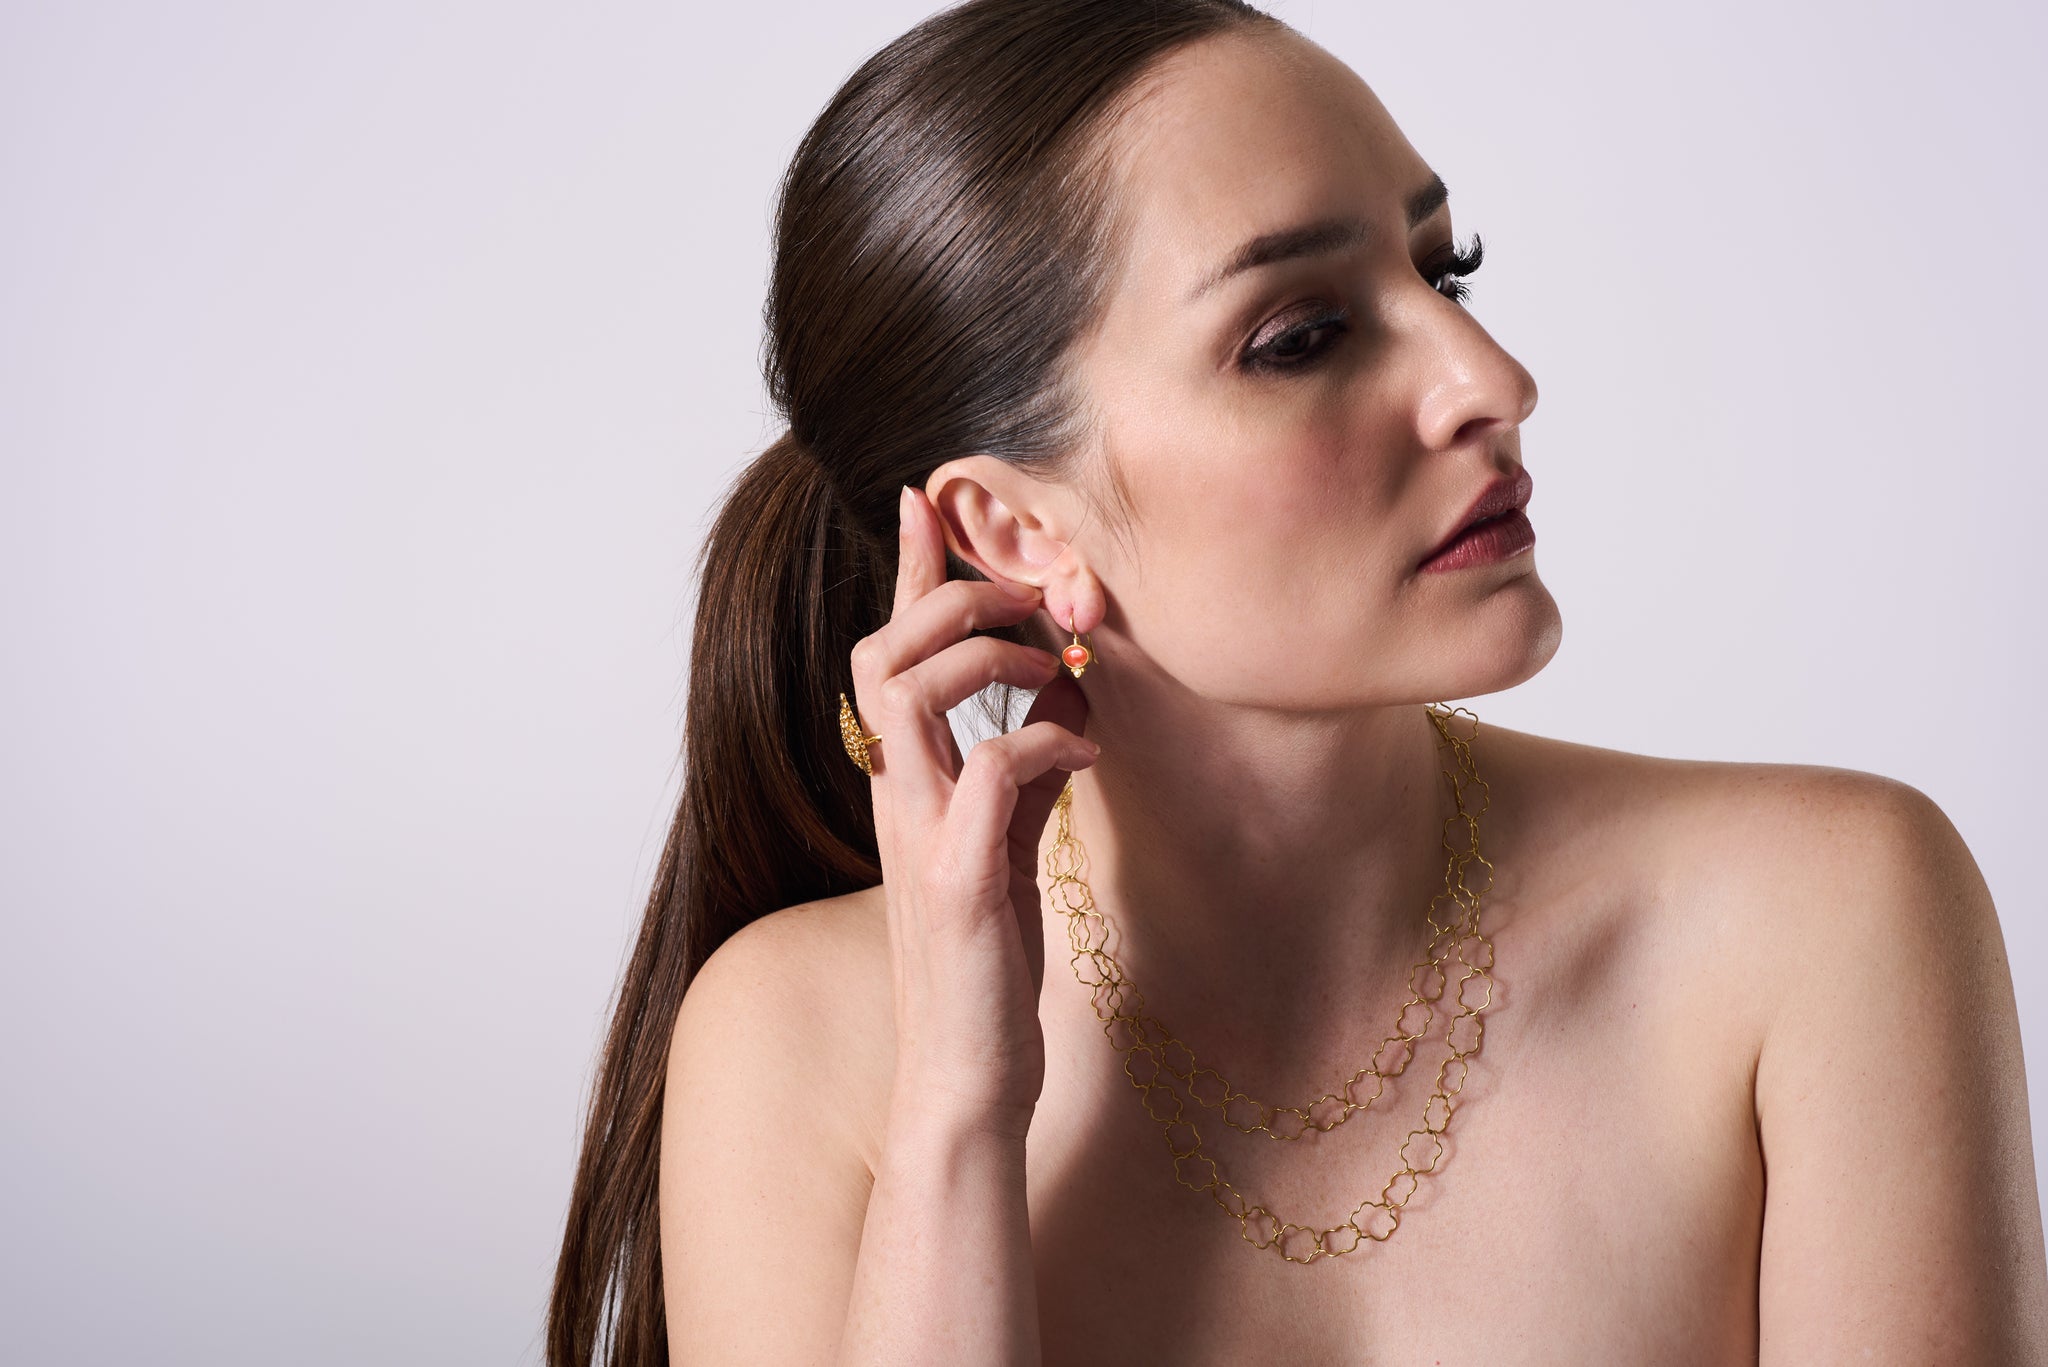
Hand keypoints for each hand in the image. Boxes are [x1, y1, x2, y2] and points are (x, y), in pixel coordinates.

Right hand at [847, 483, 1097, 1139]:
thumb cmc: (988, 966)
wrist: (969, 1077)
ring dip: (989, 657)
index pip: (889, 655)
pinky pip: (992, 772)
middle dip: (955, 596)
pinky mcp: (961, 884)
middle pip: (881, 651)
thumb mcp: (1009, 849)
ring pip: (907, 692)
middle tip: (1032, 598)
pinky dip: (1047, 741)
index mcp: (908, 786)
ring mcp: (921, 838)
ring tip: (1055, 672)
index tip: (927, 499)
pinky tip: (1089, 754)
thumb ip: (1024, 775)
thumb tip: (1065, 710)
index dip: (907, 572)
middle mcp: (900, 800)